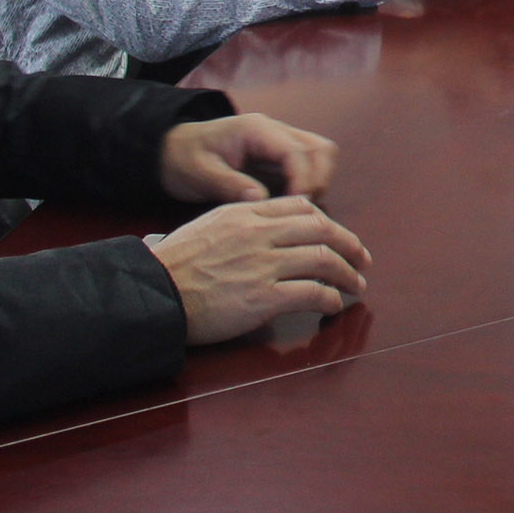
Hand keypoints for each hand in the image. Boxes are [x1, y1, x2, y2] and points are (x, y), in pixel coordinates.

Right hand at [148, 197, 371, 345]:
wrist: (151, 293)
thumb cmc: (171, 265)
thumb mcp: (205, 226)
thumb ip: (236, 223)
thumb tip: (266, 230)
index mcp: (245, 212)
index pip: (300, 207)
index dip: (327, 222)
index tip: (337, 235)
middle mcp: (260, 233)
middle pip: (321, 229)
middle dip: (349, 244)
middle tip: (362, 259)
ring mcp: (264, 264)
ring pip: (323, 259)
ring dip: (347, 274)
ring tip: (356, 285)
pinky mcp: (264, 297)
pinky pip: (311, 293)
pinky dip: (329, 298)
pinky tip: (334, 304)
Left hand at [160, 113, 338, 202]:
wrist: (170, 151)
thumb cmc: (183, 159)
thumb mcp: (200, 173)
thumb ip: (229, 184)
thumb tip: (261, 198)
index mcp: (256, 130)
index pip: (297, 151)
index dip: (304, 180)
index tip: (297, 207)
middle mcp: (275, 131)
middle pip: (320, 148)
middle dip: (318, 180)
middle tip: (302, 210)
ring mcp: (280, 142)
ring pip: (321, 155)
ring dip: (318, 182)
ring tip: (298, 209)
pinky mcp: (279, 157)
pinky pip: (308, 167)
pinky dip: (308, 185)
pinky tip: (291, 206)